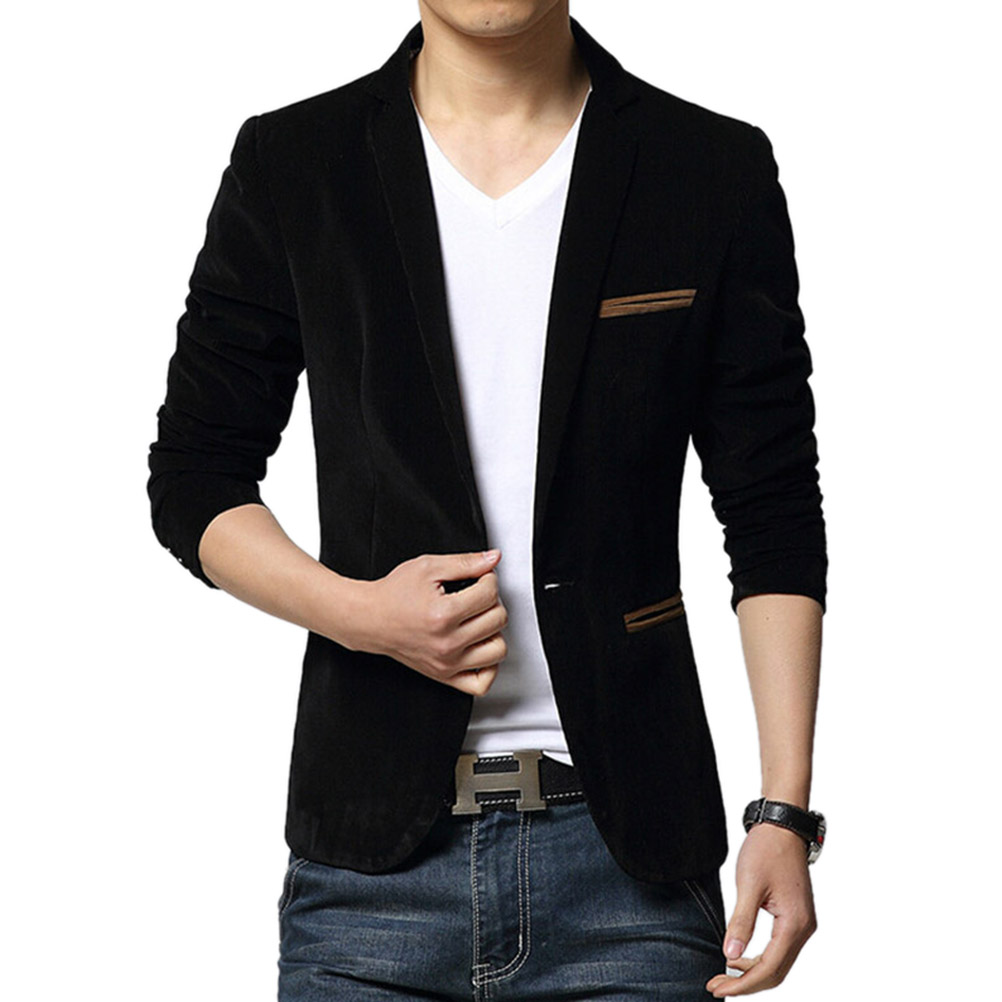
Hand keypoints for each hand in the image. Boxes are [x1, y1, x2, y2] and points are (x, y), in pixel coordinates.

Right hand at [347, 549, 507, 695]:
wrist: (371, 618)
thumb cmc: (394, 594)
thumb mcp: (429, 567)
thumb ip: (465, 562)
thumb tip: (493, 558)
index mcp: (444, 614)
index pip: (490, 594)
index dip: (489, 579)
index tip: (481, 578)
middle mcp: (447, 643)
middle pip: (498, 620)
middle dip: (492, 602)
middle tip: (478, 596)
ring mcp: (447, 663)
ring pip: (498, 650)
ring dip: (494, 631)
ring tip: (479, 620)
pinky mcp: (444, 675)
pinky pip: (481, 683)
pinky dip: (489, 667)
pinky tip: (480, 647)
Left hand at [706, 823, 816, 996]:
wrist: (782, 828)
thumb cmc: (766, 850)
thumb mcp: (748, 885)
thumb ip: (741, 921)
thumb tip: (730, 954)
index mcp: (794, 924)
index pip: (768, 968)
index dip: (742, 983)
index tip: (717, 988)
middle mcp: (804, 929)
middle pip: (776, 973)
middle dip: (745, 984)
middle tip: (716, 986)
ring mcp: (802, 925)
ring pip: (778, 964)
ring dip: (752, 973)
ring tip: (723, 974)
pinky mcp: (795, 919)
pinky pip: (778, 950)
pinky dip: (759, 959)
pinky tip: (738, 957)